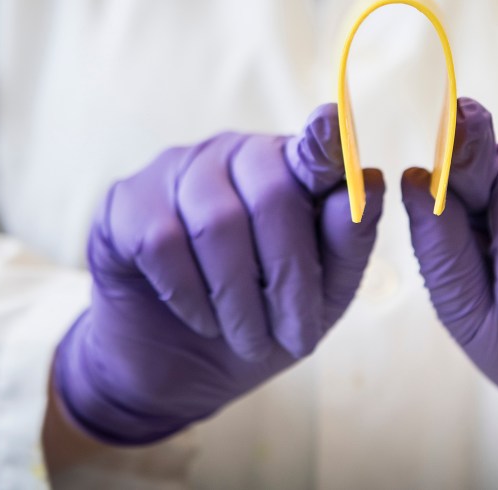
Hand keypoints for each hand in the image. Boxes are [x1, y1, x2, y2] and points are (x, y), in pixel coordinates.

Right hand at [53, 104, 384, 444]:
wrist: (179, 371)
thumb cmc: (262, 321)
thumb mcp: (320, 296)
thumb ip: (347, 242)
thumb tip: (372, 180)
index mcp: (289, 166)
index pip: (314, 146)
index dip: (325, 142)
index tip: (334, 128)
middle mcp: (233, 154)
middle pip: (271, 194)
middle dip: (290, 278)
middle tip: (297, 339)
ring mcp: (175, 171)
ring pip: (216, 224)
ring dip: (240, 299)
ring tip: (249, 340)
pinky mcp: (125, 203)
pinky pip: (162, 242)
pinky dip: (190, 295)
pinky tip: (202, 320)